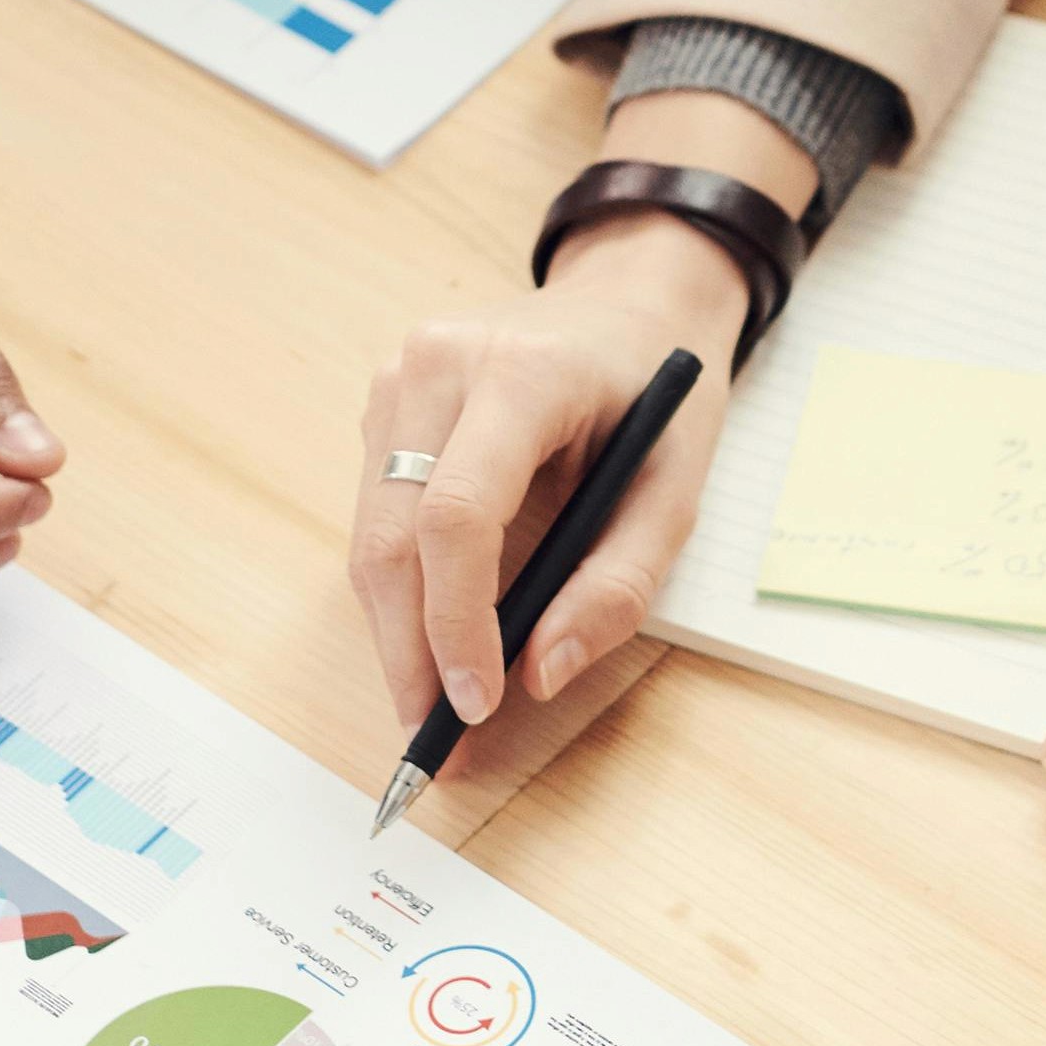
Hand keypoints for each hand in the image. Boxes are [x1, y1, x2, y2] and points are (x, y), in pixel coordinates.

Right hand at [348, 221, 745, 737]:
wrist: (628, 304)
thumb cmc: (657, 398)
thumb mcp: (675, 492)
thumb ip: (617, 586)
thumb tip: (541, 673)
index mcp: (520, 373)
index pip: (457, 516)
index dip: (457, 622)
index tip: (475, 704)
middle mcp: (438, 365)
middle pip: (393, 536)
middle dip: (408, 651)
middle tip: (432, 741)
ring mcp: (397, 379)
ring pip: (369, 534)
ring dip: (394, 632)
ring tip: (426, 710)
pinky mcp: (382, 405)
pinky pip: (375, 515)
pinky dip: (399, 589)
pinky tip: (428, 641)